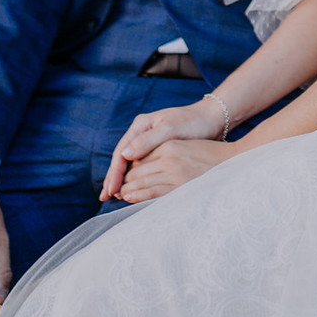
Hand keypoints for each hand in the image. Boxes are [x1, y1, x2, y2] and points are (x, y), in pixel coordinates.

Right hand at [100, 99, 226, 200]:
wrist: (211, 119)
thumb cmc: (193, 122)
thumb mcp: (170, 129)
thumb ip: (147, 141)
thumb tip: (124, 155)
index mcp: (141, 126)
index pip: (121, 152)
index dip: (115, 173)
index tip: (111, 189)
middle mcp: (141, 133)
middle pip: (122, 159)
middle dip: (113, 178)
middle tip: (105, 197)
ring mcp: (148, 141)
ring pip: (130, 163)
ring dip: (122, 179)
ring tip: (114, 196)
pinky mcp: (157, 149)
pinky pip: (141, 165)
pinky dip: (135, 177)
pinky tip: (133, 188)